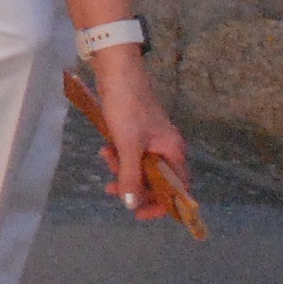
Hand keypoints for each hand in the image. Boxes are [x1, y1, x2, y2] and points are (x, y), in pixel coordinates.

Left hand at [86, 51, 193, 224]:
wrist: (117, 70)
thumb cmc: (127, 106)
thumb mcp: (127, 145)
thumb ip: (130, 177)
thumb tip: (132, 205)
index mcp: (173, 151)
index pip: (177, 189)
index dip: (160, 205)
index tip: (138, 213)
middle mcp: (167, 147)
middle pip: (156, 180)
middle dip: (134, 186)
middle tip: (111, 187)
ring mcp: (152, 139)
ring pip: (140, 167)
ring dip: (122, 169)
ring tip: (106, 158)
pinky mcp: (138, 131)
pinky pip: (131, 153)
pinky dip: (119, 155)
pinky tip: (105, 148)